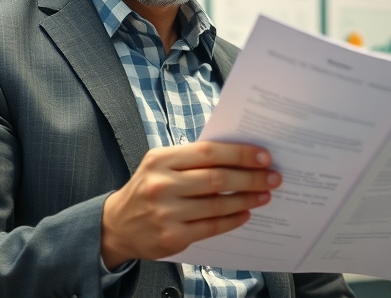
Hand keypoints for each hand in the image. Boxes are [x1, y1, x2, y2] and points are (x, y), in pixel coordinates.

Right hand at [100, 141, 280, 267]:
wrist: (117, 225)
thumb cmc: (147, 188)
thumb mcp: (160, 164)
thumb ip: (192, 158)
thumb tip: (238, 155)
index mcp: (161, 160)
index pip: (209, 152)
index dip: (240, 154)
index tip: (263, 156)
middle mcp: (162, 185)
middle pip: (217, 179)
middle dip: (251, 178)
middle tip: (273, 177)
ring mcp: (166, 213)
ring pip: (218, 205)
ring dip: (247, 199)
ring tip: (264, 195)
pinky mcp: (172, 237)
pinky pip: (212, 227)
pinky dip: (233, 220)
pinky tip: (245, 213)